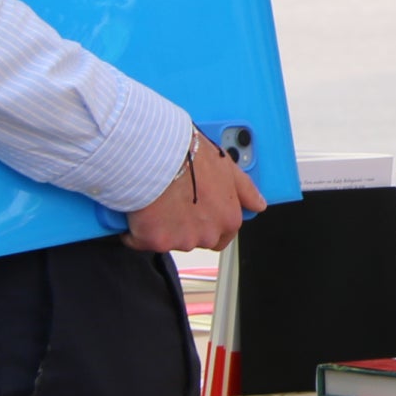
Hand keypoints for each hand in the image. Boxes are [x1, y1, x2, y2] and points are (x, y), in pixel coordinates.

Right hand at [123, 133, 263, 252]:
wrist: (156, 154)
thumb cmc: (190, 156)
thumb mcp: (227, 168)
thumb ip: (245, 190)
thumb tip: (259, 205)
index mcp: (228, 218)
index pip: (222, 237)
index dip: (206, 225)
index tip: (195, 215)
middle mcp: (208, 234)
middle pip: (194, 240)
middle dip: (182, 226)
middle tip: (171, 201)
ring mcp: (181, 240)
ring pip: (167, 240)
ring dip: (160, 226)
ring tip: (155, 199)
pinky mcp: (154, 241)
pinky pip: (140, 241)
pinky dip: (136, 229)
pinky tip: (138, 208)